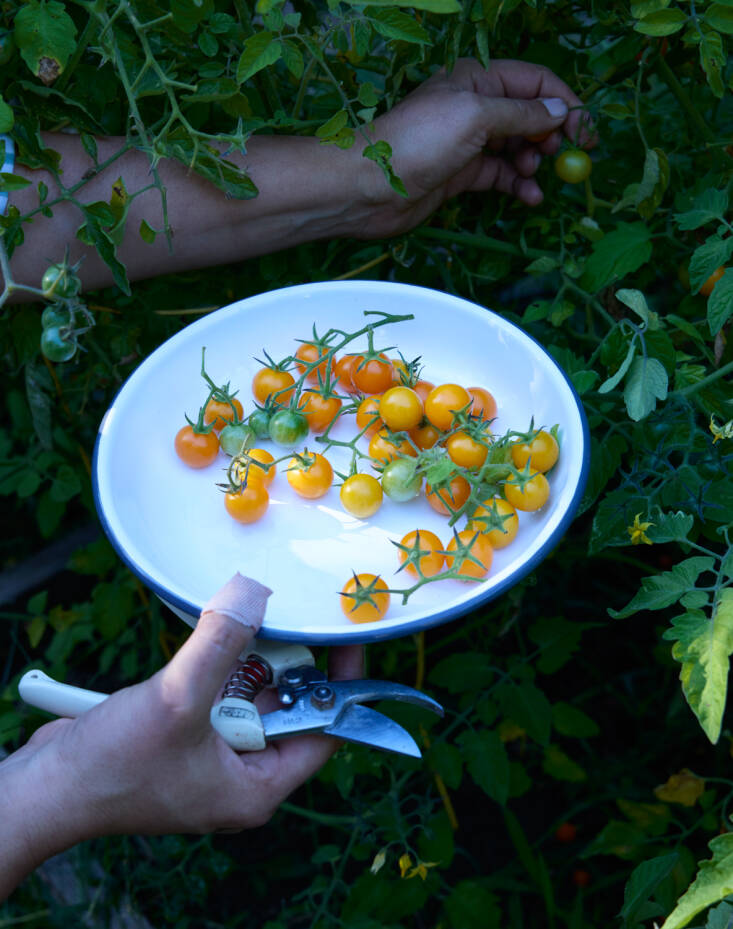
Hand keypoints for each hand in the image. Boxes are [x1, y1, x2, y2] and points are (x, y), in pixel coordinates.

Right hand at [12, 608, 361, 848]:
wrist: (49, 786)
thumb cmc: (114, 766)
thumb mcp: (179, 698)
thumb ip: (221, 644)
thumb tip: (253, 594)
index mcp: (256, 789)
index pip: (322, 734)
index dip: (340, 688)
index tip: (349, 643)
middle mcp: (240, 778)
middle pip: (286, 713)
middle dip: (288, 667)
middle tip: (293, 620)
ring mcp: (211, 761)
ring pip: (251, 702)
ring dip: (250, 665)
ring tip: (256, 622)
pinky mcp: (185, 743)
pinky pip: (220, 700)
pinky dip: (220, 671)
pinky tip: (218, 640)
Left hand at [355, 58, 595, 237]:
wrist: (371, 187)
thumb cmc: (419, 141)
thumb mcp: (476, 116)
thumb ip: (521, 113)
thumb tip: (559, 111)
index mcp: (477, 79)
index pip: (535, 82)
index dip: (563, 104)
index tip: (584, 133)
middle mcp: (475, 107)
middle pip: (529, 116)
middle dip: (551, 137)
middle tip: (563, 159)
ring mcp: (468, 143)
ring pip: (517, 150)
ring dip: (535, 165)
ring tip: (536, 179)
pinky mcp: (462, 175)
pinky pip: (501, 177)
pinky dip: (518, 186)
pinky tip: (530, 198)